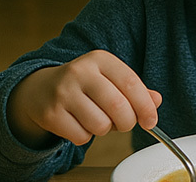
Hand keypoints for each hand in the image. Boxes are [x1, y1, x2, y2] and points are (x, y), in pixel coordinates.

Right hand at [7, 50, 162, 147]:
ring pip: (100, 125)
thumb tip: (156, 101)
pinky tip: (78, 123)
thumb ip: (134, 89)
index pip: (130, 82)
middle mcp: (80, 71)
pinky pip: (82, 137)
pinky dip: (85, 136)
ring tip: (96, 119)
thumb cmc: (83, 85)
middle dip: (127, 122)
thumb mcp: (109, 78)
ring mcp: (63, 92)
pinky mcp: (51, 114)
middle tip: (124, 124)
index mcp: (100, 59)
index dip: (145, 106)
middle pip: (118, 106)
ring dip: (104, 129)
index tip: (152, 121)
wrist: (39, 89)